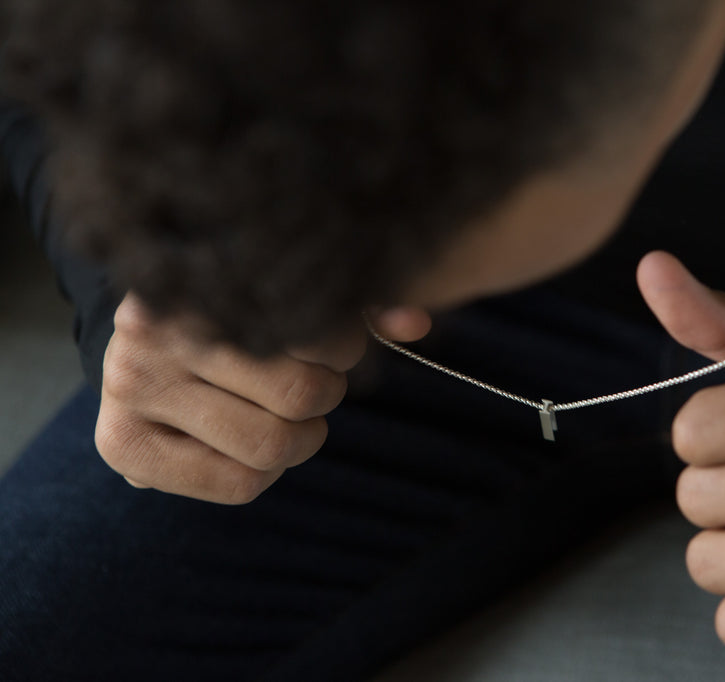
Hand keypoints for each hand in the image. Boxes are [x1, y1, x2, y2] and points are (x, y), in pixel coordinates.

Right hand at [96, 293, 430, 503]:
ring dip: (300, 440)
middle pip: (300, 394)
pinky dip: (263, 474)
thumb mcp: (293, 301)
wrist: (148, 349)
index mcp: (207, 279)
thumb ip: (356, 309)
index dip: (345, 351)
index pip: (320, 332)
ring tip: (285, 418)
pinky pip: (238, 483)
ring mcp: (130, 385)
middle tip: (310, 388)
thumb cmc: (239, 320)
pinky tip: (248, 445)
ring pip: (272, 444)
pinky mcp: (122, 444)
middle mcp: (155, 327)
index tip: (331, 349)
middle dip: (324, 397)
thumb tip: (417, 323)